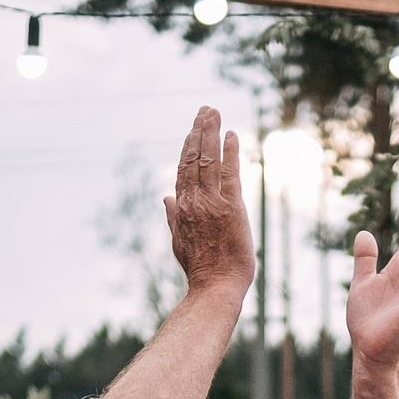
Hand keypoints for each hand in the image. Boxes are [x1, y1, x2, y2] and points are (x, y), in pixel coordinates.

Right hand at [161, 107, 253, 301]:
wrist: (215, 288)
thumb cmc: (201, 270)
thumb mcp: (180, 242)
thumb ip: (174, 218)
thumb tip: (166, 198)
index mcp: (181, 208)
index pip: (183, 170)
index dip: (188, 147)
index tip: (193, 130)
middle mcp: (193, 201)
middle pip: (194, 158)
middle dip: (199, 131)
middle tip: (205, 110)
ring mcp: (211, 203)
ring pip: (209, 160)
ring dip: (211, 133)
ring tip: (214, 112)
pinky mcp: (231, 208)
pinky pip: (229, 173)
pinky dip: (230, 152)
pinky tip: (232, 135)